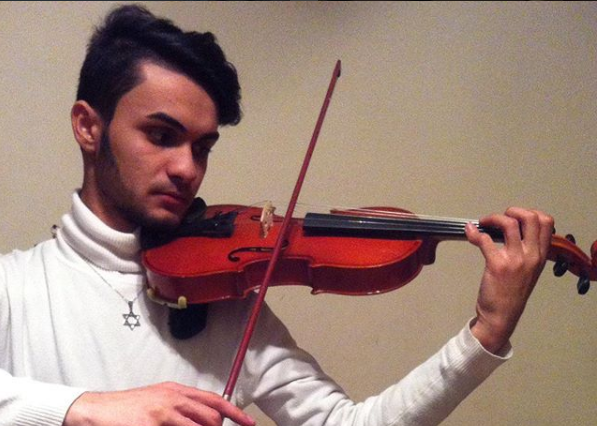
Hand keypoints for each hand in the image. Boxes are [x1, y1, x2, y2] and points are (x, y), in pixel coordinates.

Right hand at [63, 382, 255, 425]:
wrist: (98, 410)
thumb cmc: (129, 408)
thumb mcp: (159, 399)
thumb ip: (182, 406)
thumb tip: (206, 418)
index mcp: (177, 391)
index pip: (214, 400)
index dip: (235, 413)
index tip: (248, 423)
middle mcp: (173, 398)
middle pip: (210, 418)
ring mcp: (162, 413)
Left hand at [465, 207, 553, 353]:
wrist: (501, 317)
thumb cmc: (511, 293)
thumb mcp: (528, 271)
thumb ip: (525, 251)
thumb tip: (508, 229)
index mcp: (540, 256)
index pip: (546, 222)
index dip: (529, 213)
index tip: (515, 217)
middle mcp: (532, 256)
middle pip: (531, 218)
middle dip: (513, 211)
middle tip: (500, 217)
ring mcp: (515, 260)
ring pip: (509, 224)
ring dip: (492, 218)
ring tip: (483, 223)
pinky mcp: (497, 265)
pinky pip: (485, 240)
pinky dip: (474, 233)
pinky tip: (469, 233)